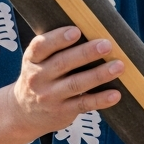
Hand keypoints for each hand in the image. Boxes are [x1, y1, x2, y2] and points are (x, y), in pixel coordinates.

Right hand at [8, 27, 122, 138]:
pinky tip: (115, 94)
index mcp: (32, 60)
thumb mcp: (39, 63)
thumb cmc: (41, 77)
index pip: (41, 47)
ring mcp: (49, 97)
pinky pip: (83, 104)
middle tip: (107, 45)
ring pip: (76, 84)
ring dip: (99, 75)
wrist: (24, 114)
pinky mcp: (62, 112)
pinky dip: (100, 99)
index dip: (58, 38)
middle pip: (62, 63)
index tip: (76, 31)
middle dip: (86, 53)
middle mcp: (38, 78)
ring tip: (119, 66)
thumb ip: (57, 49)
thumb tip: (93, 28)